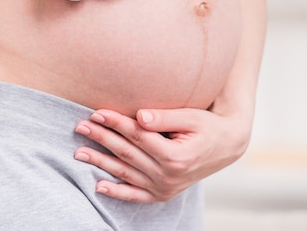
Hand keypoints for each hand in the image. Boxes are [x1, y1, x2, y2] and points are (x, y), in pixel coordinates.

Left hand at [74, 106, 251, 201]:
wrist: (227, 145)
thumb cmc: (207, 126)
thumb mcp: (191, 117)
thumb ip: (164, 118)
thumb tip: (139, 116)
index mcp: (176, 156)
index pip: (137, 136)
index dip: (116, 122)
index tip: (96, 112)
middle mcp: (169, 175)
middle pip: (127, 153)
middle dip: (101, 138)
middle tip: (80, 126)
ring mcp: (166, 187)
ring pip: (126, 173)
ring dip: (101, 162)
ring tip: (79, 151)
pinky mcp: (164, 193)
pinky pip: (136, 195)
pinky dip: (117, 192)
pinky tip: (99, 185)